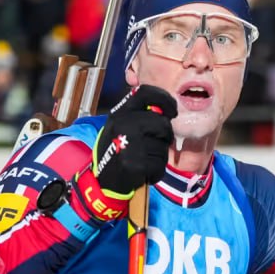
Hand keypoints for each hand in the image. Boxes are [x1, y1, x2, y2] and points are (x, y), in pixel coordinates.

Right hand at [74, 85, 177, 222]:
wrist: (102, 181)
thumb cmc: (117, 150)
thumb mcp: (122, 125)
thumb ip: (140, 114)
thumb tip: (165, 110)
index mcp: (120, 112)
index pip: (146, 92)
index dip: (164, 99)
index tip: (172, 110)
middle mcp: (123, 123)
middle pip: (162, 123)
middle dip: (165, 136)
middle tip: (155, 144)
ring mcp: (128, 143)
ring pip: (163, 146)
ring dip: (160, 155)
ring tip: (145, 159)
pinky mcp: (134, 163)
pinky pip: (159, 164)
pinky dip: (156, 171)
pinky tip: (144, 171)